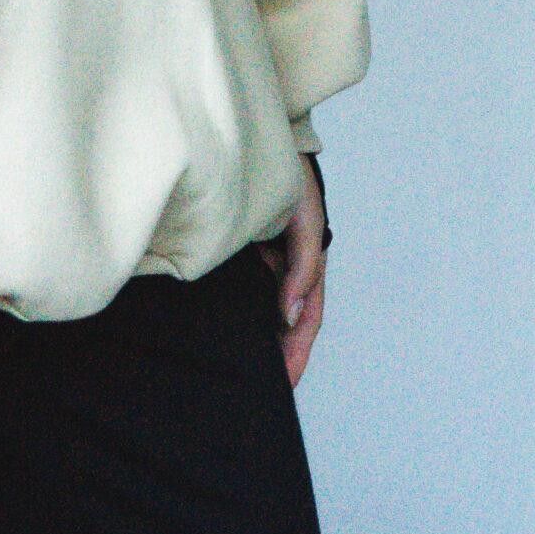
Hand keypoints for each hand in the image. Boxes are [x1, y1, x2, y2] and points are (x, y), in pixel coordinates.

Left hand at [258, 157, 328, 388]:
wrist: (260, 144)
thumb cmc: (290, 178)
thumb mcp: (304, 221)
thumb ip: (303, 266)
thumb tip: (290, 314)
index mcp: (310, 265)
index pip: (306, 320)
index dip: (298, 353)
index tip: (286, 383)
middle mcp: (289, 269)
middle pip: (287, 321)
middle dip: (279, 355)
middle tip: (261, 389)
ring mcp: (268, 262)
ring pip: (266, 308)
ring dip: (261, 337)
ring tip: (243, 369)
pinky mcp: (246, 254)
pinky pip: (247, 289)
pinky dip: (242, 312)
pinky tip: (225, 329)